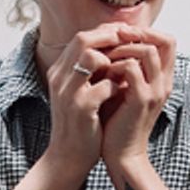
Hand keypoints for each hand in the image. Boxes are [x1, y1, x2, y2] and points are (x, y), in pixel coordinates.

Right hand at [41, 26, 130, 176]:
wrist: (68, 157)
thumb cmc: (79, 124)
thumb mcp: (78, 92)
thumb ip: (89, 72)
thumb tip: (113, 48)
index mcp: (59, 72)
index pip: (80, 37)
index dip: (104, 32)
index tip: (124, 37)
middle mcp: (59, 78)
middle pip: (83, 39)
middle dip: (110, 38)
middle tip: (130, 44)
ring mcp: (68, 92)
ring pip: (91, 57)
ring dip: (113, 60)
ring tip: (123, 70)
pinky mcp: (81, 108)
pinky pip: (104, 85)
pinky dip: (118, 85)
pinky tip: (123, 93)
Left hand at [95, 28, 174, 166]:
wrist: (120, 153)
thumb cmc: (116, 121)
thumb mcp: (122, 88)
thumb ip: (123, 67)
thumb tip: (108, 41)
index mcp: (162, 78)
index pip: (167, 42)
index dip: (147, 31)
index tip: (121, 33)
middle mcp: (164, 82)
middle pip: (167, 41)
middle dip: (139, 32)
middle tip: (115, 35)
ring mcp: (156, 90)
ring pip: (148, 51)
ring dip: (124, 47)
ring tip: (106, 54)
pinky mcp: (142, 100)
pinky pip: (131, 68)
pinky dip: (115, 64)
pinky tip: (102, 71)